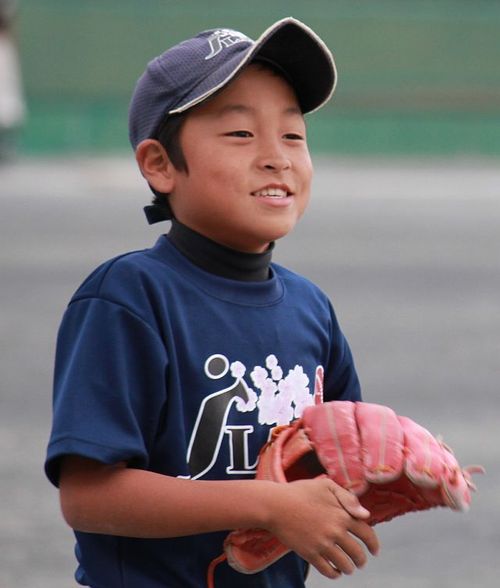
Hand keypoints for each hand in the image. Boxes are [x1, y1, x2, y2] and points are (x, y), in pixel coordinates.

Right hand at [265, 478, 379, 578]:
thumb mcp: (326, 485)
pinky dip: (335, 574)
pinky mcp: (310, 554)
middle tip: (360, 562)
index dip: (374, 544)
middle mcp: (336, 531)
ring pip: (345, 565)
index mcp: (342, 514)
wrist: (275, 505)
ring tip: (348, 568)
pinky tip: (335, 572)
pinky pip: (328, 571)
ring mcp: (323, 544)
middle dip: (361, 560)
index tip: (375, 550)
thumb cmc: (300, 492)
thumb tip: (366, 514)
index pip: (366, 533)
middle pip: (358, 553)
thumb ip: (347, 497)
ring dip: (349, 568)